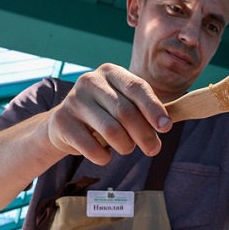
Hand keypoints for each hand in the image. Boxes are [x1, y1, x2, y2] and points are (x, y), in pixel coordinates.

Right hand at [45, 64, 171, 164]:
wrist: (65, 124)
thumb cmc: (104, 114)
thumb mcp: (124, 104)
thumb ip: (144, 111)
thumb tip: (165, 125)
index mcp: (110, 72)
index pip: (137, 88)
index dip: (154, 108)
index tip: (166, 127)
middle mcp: (90, 81)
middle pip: (126, 112)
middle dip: (144, 135)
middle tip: (153, 150)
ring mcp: (74, 100)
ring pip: (111, 130)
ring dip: (125, 146)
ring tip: (126, 148)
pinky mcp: (62, 121)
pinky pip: (91, 147)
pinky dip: (103, 157)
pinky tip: (105, 155)